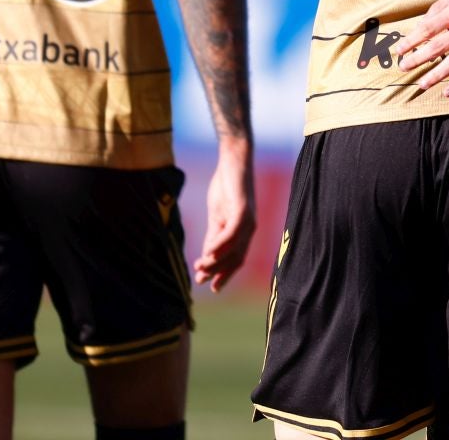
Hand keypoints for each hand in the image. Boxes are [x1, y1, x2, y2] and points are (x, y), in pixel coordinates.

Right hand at [193, 143, 256, 291]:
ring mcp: (248, 220)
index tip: (212, 287)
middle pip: (236, 258)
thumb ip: (214, 236)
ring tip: (199, 268)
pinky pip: (232, 233)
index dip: (224, 274)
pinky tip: (207, 253)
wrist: (233, 162)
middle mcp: (250, 229)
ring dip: (215, 261)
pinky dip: (220, 245)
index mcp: (244, 231)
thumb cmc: (226, 187)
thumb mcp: (217, 216)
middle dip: (218, 272)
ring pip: (233, 248)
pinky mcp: (243, 210)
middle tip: (199, 280)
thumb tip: (206, 258)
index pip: (236, 259)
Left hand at [397, 0, 448, 94]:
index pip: (429, 27)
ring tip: (421, 84)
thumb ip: (440, 6)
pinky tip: (448, 92)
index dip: (412, 40)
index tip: (400, 50)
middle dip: (418, 59)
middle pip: (438, 46)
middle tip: (404, 67)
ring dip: (436, 75)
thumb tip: (421, 24)